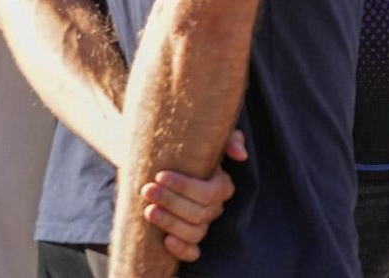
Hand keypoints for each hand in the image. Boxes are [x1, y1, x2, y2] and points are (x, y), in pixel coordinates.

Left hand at [140, 129, 246, 262]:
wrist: (154, 158)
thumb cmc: (182, 146)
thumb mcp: (206, 137)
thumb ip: (229, 139)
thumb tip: (240, 155)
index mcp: (221, 185)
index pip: (209, 193)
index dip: (185, 187)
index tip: (160, 175)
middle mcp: (214, 207)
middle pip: (199, 213)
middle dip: (171, 202)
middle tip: (147, 189)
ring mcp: (201, 223)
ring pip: (194, 232)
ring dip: (170, 223)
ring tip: (147, 210)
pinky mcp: (186, 237)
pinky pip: (193, 251)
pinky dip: (182, 250)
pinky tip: (166, 241)